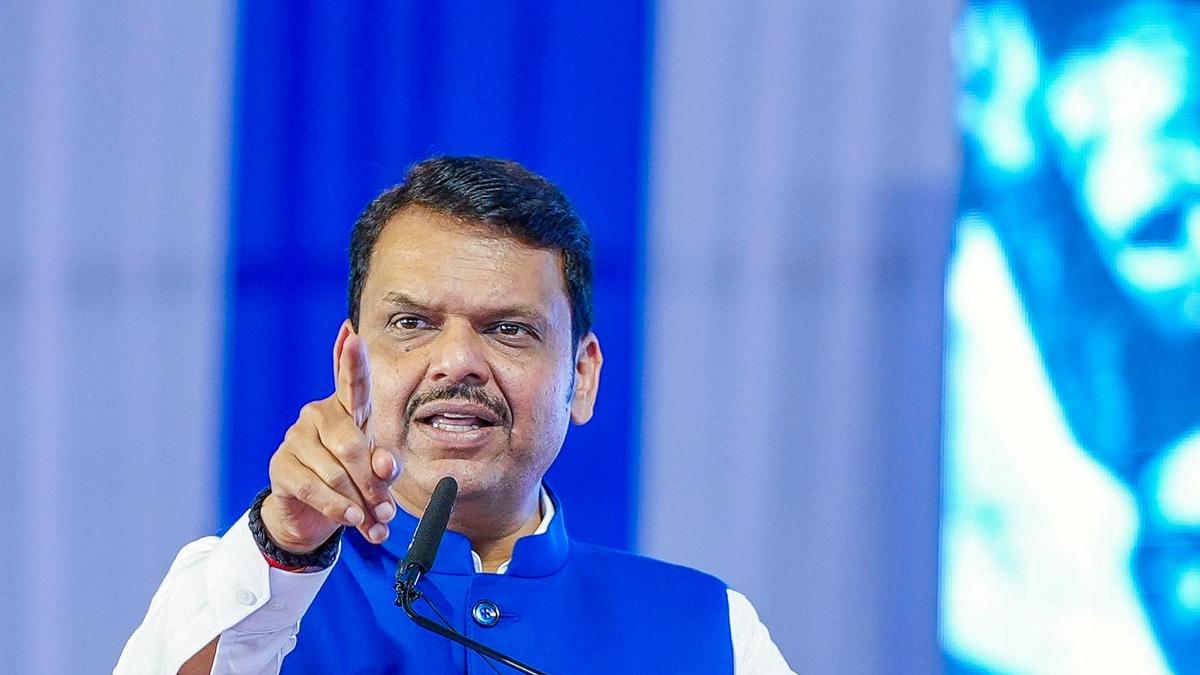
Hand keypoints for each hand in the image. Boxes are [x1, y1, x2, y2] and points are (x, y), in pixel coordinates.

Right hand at [260, 330, 400, 552]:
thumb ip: (385, 467)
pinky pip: (313, 487)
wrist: (313, 514)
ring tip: (370, 521)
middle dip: (372, 482)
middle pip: (352, 444)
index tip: (354, 337)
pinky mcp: (281, 465)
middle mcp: (320, 415)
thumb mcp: (376, 473)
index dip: (352, 361)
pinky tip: (350, 518)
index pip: (353, 382)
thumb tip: (384, 465)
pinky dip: (336, 506)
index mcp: (349, 409)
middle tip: (385, 511)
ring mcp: (297, 438)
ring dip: (358, 501)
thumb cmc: (352, 481)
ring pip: (335, 470)